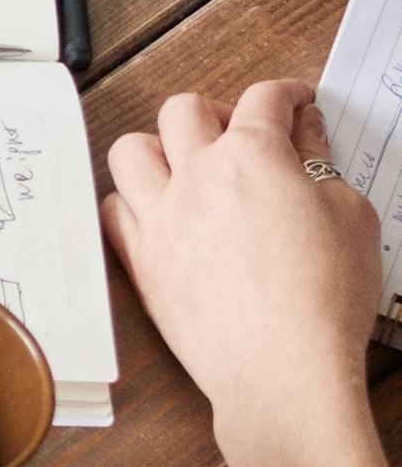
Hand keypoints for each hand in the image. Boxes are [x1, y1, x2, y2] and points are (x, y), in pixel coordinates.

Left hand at [103, 80, 400, 466]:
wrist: (282, 372)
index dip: (287, 94)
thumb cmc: (326, 299)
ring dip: (159, 148)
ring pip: (132, 150)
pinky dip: (132, 202)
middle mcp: (196, 177)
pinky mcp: (142, 263)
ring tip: (187, 168)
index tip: (297, 105)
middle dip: (217, 111)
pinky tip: (158, 213)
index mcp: (253, 156)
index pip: (265, 98)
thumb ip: (322, 168)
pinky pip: (114, 211)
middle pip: (184, 109)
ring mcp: (161, 219)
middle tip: (242, 135)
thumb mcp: (352, 217)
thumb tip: (304, 141)